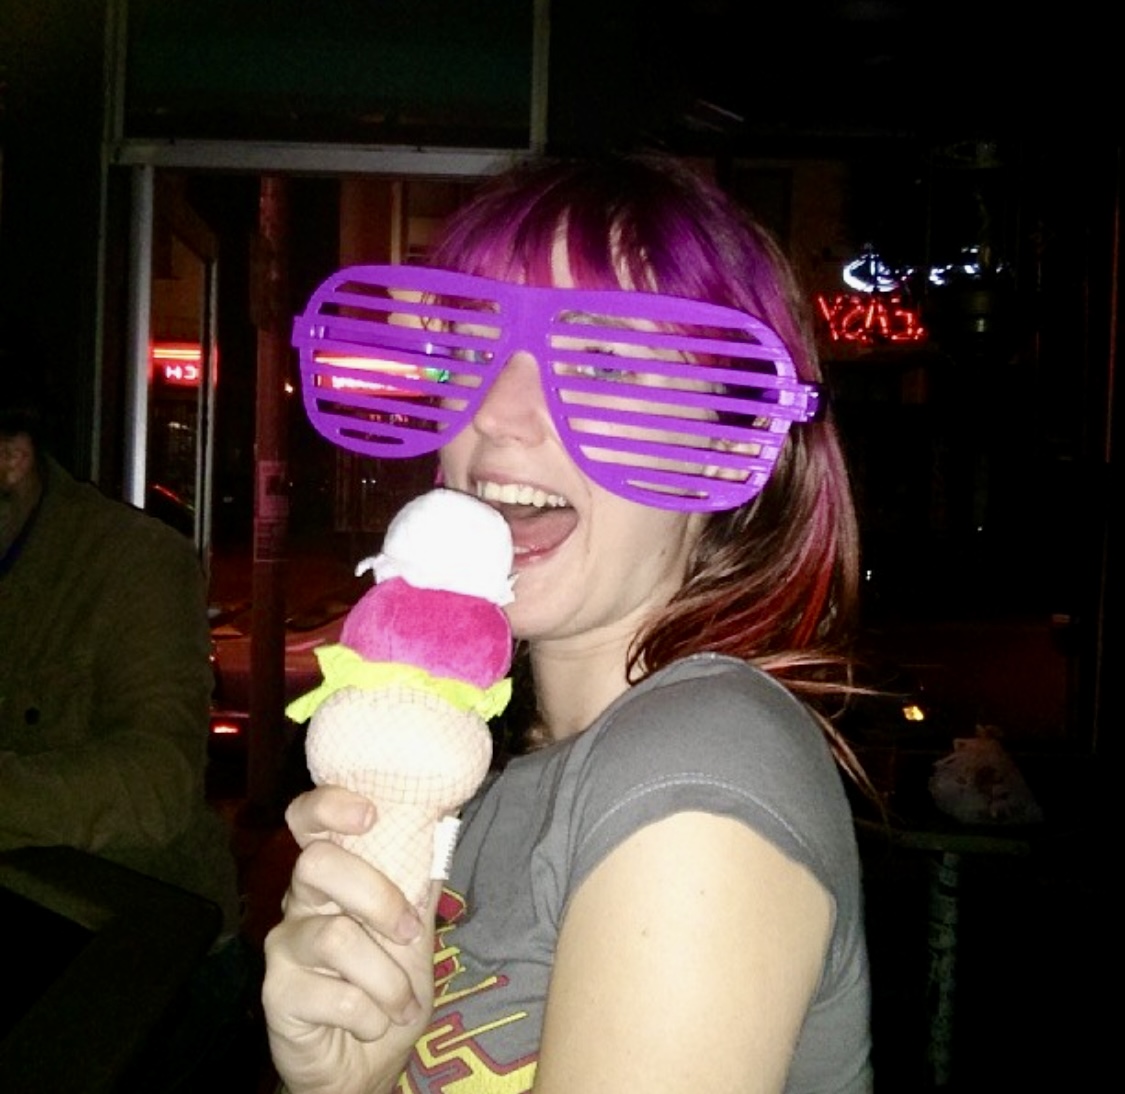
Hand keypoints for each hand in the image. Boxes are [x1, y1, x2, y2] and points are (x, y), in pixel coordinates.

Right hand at [262, 787, 436, 1093]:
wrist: (367, 1061)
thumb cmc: (388, 986)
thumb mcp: (414, 930)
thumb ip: (419, 881)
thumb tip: (443, 820)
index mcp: (334, 876)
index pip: (308, 820)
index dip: (328, 805)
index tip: (368, 813)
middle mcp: (300, 901)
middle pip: (317, 864)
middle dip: (378, 897)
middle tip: (408, 933)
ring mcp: (284, 946)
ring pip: (336, 937)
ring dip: (387, 978)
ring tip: (400, 1002)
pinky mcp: (277, 994)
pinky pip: (336, 996)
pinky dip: (371, 1015)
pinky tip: (372, 1023)